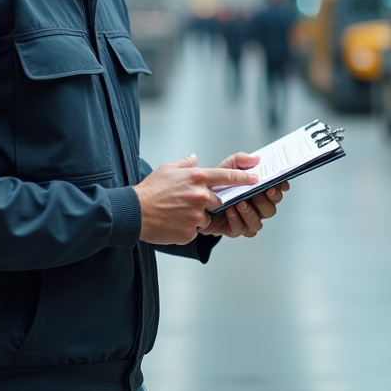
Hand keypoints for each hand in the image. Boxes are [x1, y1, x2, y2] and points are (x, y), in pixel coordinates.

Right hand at [133, 154, 258, 244]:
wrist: (134, 213)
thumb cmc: (150, 190)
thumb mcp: (167, 169)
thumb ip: (185, 164)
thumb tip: (194, 158)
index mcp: (196, 178)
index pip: (226, 177)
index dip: (243, 177)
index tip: (255, 178)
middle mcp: (199, 195)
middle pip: (216, 201)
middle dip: (207, 204)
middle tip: (186, 203)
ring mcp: (196, 215)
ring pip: (207, 218)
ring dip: (197, 218)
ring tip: (177, 214)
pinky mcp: (191, 231)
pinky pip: (196, 231)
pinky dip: (187, 228)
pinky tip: (173, 223)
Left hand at [199, 152, 290, 238]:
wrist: (197, 199)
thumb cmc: (215, 184)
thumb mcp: (226, 167)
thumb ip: (240, 160)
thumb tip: (256, 159)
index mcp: (257, 192)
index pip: (275, 192)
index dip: (280, 189)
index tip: (279, 183)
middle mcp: (255, 207)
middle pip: (270, 209)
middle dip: (265, 201)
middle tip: (259, 192)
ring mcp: (246, 219)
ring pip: (258, 222)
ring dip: (250, 212)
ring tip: (240, 202)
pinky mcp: (234, 229)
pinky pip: (241, 230)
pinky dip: (236, 220)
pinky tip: (230, 211)